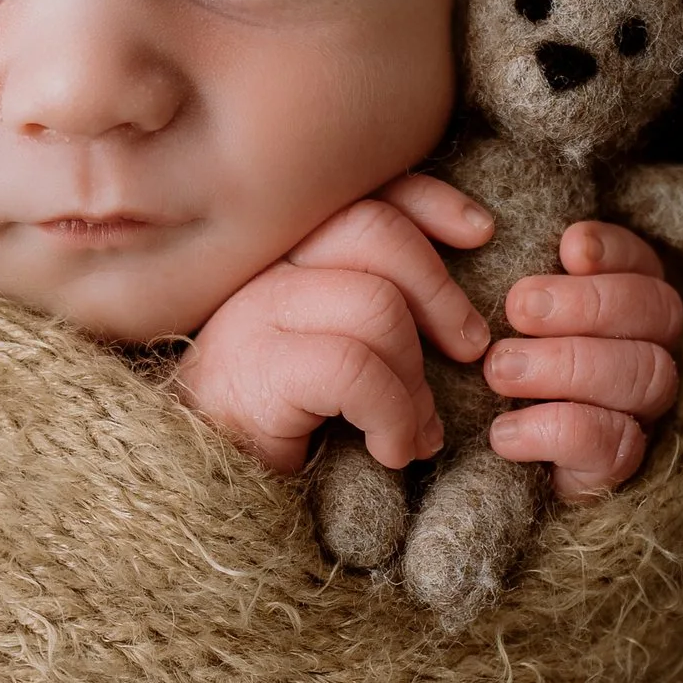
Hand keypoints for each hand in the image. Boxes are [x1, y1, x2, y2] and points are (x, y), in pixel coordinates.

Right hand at [175, 174, 496, 474]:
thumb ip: (378, 317)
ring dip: (416, 376)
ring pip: (376, 304)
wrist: (203, 489)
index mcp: (279, 254)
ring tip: (416, 426)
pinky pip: (355, 370)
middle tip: (469, 348)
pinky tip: (392, 450)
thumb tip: (464, 329)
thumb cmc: (279, 424)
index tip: (479, 232)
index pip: (359, 193)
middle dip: (441, 289)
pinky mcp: (256, 370)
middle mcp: (259, 269)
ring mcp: (250, 315)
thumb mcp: (334, 355)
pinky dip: (394, 416)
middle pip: (374, 232)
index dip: (428, 201)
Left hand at [480, 220, 682, 500]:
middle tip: (517, 308)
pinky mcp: (617, 466)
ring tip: (499, 368)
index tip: (569, 247)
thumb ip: (504, 276)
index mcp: (626, 304)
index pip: (645, 264)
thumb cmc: (489, 367)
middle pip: (659, 312)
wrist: (481, 470)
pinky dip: (554, 430)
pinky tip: (503, 432)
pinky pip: (613, 443)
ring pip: (646, 375)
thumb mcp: (491, 316)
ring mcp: (639, 410)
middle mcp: (648, 350)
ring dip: (569, 365)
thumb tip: (479, 229)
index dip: (616, 250)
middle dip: (588, 304)